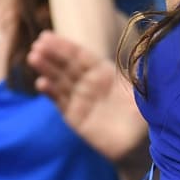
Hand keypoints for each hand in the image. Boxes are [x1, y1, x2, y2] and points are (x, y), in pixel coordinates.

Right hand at [28, 30, 147, 164]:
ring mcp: (82, 101)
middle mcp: (90, 84)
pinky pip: (61, 103)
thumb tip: (137, 37)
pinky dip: (51, 93)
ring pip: (60, 81)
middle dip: (52, 55)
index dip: (64, 46)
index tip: (47, 36)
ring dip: (47, 69)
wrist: (143, 143)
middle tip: (37, 44)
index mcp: (105, 73)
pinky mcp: (76, 118)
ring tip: (34, 58)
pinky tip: (41, 83)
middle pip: (67, 66)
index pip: (81, 56)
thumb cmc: (145, 111)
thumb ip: (133, 64)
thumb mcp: (141, 84)